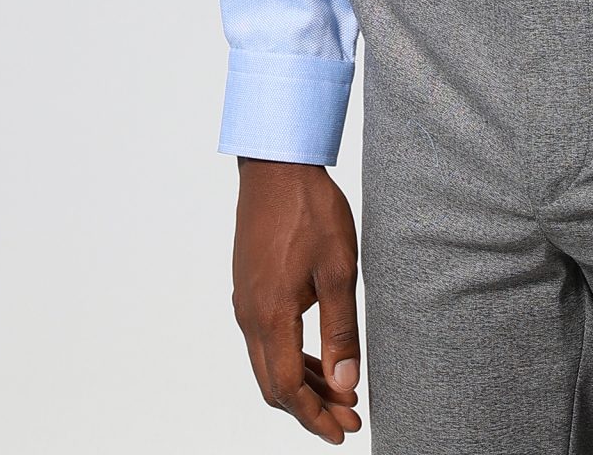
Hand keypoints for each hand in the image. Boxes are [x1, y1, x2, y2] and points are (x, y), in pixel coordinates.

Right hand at [231, 159, 364, 441]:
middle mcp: (249, 315)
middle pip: (273, 385)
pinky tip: (317, 357)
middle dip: (310, 409)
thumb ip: (341, 329)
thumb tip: (346, 383)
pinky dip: (290, 358)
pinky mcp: (248, 287)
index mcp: (271, 314)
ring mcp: (244, 301)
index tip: (343, 431)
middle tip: (347, 418)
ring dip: (301, 385)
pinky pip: (264, 340)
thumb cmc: (311, 211)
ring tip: (338, 393)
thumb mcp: (338, 269)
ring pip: (268, 363)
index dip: (315, 417)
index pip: (288, 388)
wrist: (277, 165)